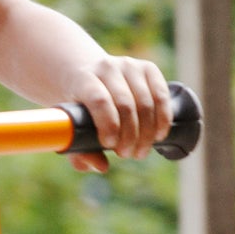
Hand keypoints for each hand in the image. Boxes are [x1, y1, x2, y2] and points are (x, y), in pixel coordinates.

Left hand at [65, 54, 174, 172]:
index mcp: (83, 78)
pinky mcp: (148, 68)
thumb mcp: (71, 125)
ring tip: (140, 151)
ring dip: (147, 133)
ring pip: (146, 102)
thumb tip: (101, 167)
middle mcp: (107, 67)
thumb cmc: (78, 106)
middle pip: (125, 104)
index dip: (108, 125)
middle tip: (126, 154)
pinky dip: (163, 119)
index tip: (110, 145)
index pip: (99, 100)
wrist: (88, 74)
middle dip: (129, 136)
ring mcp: (130, 65)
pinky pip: (161, 95)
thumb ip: (78, 150)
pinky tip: (159, 135)